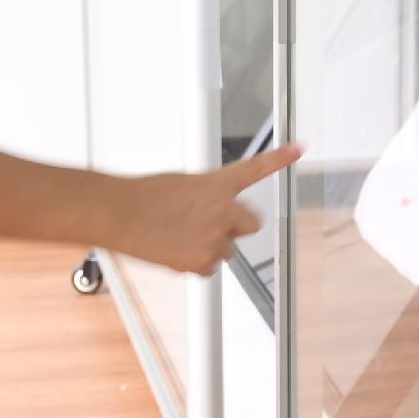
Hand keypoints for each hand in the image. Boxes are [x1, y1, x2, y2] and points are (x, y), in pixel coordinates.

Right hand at [106, 144, 298, 273]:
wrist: (120, 214)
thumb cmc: (143, 196)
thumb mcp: (182, 184)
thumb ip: (206, 196)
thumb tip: (209, 211)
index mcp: (217, 185)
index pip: (256, 169)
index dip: (280, 159)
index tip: (298, 149)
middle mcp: (222, 210)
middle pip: (251, 224)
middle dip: (235, 226)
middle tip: (210, 224)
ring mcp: (214, 237)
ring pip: (227, 250)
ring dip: (211, 246)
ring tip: (181, 236)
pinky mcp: (201, 261)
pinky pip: (208, 269)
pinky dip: (195, 264)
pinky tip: (176, 250)